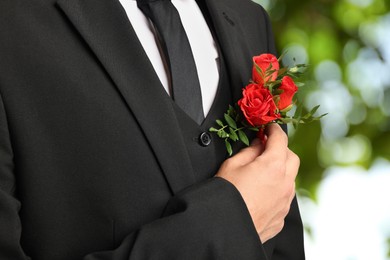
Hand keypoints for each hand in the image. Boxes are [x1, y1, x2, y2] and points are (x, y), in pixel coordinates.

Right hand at [215, 124, 298, 242]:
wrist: (225, 228)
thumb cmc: (226, 195)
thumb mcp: (232, 165)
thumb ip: (249, 151)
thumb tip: (258, 144)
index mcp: (273, 166)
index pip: (280, 140)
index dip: (274, 130)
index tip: (269, 128)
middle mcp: (285, 183)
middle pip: (292, 158)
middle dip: (281, 150)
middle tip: (266, 148)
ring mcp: (285, 202)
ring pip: (290, 179)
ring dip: (281, 171)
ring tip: (262, 172)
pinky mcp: (281, 217)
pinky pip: (284, 198)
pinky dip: (276, 190)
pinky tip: (260, 193)